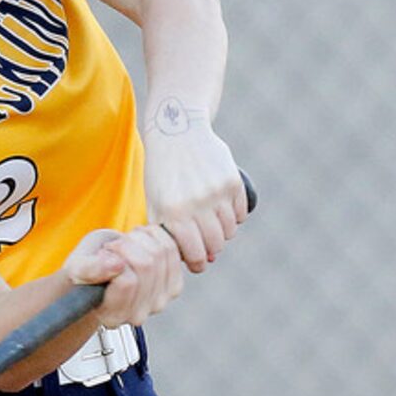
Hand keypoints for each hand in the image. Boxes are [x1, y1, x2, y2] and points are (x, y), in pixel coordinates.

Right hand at [65, 224, 183, 325]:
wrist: (101, 272)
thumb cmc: (87, 272)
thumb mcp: (77, 269)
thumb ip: (90, 269)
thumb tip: (115, 265)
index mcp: (112, 316)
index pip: (126, 280)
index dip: (114, 258)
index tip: (103, 255)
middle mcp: (138, 314)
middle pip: (145, 264)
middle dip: (126, 245)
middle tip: (112, 248)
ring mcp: (159, 302)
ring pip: (160, 252)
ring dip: (140, 239)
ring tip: (125, 245)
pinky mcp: (174, 287)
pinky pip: (172, 248)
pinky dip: (155, 237)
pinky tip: (140, 242)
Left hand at [142, 102, 248, 272]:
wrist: (177, 131)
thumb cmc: (162, 173)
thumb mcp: (155, 202)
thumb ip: (167, 233)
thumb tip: (191, 260)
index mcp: (174, 212)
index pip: (194, 253)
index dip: (197, 263)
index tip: (198, 264)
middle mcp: (197, 203)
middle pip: (215, 244)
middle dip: (211, 250)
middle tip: (207, 248)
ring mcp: (217, 192)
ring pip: (230, 230)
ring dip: (223, 233)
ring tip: (213, 227)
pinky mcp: (232, 181)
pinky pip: (241, 213)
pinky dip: (235, 217)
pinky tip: (224, 212)